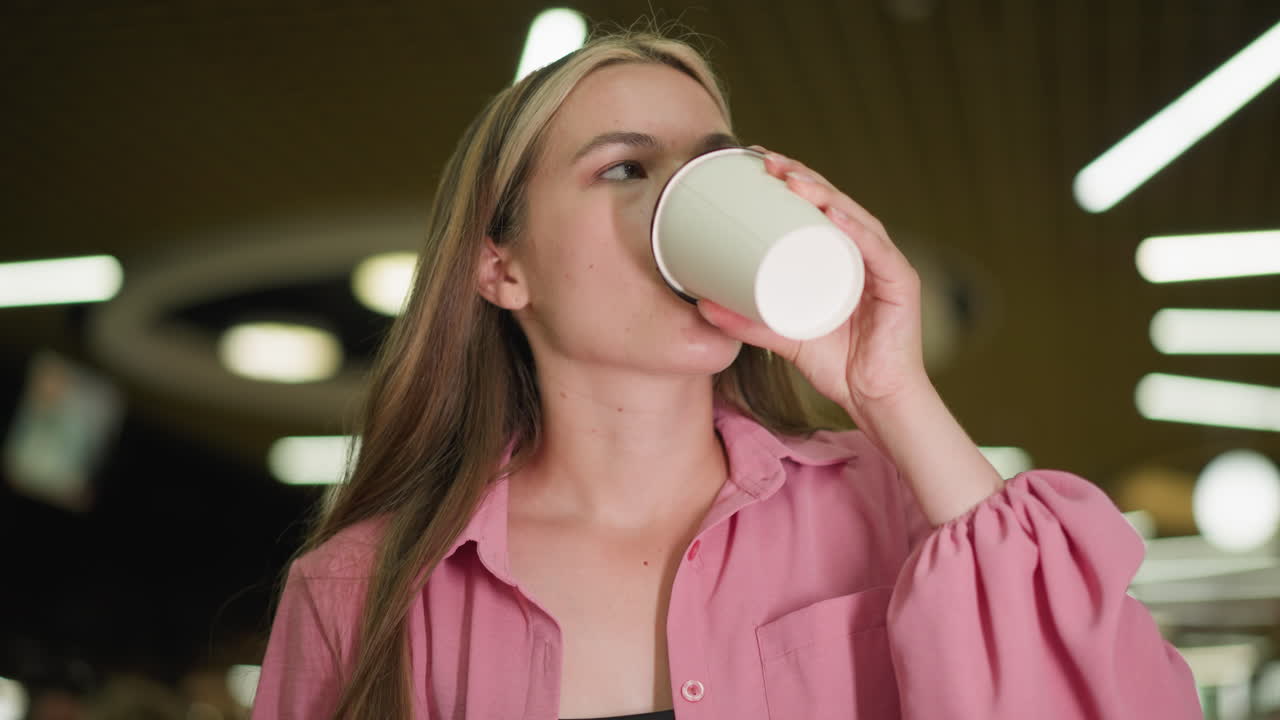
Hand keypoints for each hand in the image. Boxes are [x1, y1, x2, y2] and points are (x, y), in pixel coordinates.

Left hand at [696, 146, 929, 430]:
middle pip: (835, 202)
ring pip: (856, 218)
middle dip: (801, 176)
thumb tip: (702, 305)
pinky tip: (835, 215)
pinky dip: (857, 231)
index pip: (818, 206)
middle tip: (766, 162)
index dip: (791, 179)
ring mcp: (885, 266)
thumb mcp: (782, 336)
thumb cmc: (838, 364)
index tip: (756, 162)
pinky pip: (879, 253)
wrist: (874, 401)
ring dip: (824, 195)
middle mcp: (866, 253)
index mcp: (843, 256)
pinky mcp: (901, 286)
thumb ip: (747, 323)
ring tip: (792, 182)